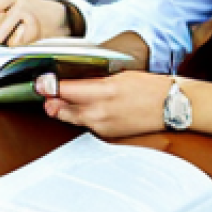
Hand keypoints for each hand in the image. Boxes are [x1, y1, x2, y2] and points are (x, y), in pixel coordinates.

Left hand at [36, 70, 167, 138]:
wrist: (170, 106)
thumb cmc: (149, 87)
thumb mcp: (119, 76)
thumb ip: (93, 81)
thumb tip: (73, 83)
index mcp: (104, 91)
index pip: (66, 90)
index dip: (49, 86)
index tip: (40, 83)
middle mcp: (100, 111)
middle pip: (63, 109)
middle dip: (52, 100)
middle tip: (44, 92)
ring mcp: (103, 125)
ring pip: (72, 118)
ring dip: (63, 110)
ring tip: (57, 101)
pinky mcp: (108, 134)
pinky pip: (86, 125)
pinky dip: (79, 117)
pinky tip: (79, 109)